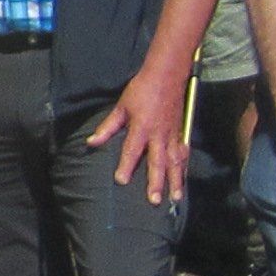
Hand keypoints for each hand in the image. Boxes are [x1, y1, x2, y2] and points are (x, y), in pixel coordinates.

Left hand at [85, 68, 190, 204]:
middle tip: (154, 201)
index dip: (125, 165)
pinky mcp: (181, 132)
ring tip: (175, 198)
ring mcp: (172, 134)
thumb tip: (91, 143)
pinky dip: (184, 168)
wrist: (167, 75)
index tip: (121, 180)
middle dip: (156, 182)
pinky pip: (183, 154)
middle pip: (158, 162)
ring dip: (175, 181)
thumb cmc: (141, 90)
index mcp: (142, 127)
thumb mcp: (121, 106)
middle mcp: (159, 134)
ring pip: (175, 162)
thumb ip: (108, 127)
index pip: (132, 150)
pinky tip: (183, 180)